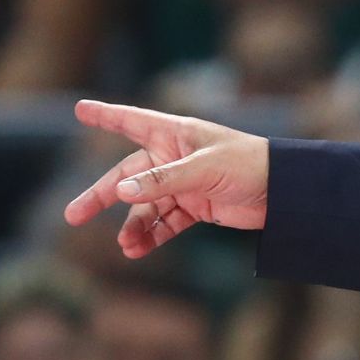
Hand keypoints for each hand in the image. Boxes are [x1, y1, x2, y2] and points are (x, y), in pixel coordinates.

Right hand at [62, 100, 270, 257]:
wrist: (287, 192)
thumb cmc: (249, 164)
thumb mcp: (203, 169)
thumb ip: (162, 181)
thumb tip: (122, 192)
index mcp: (174, 134)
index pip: (132, 121)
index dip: (106, 116)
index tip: (81, 109)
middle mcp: (173, 158)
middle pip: (128, 177)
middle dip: (101, 197)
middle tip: (73, 216)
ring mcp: (183, 184)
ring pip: (146, 206)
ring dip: (134, 226)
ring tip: (127, 246)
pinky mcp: (197, 207)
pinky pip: (166, 223)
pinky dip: (153, 236)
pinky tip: (138, 250)